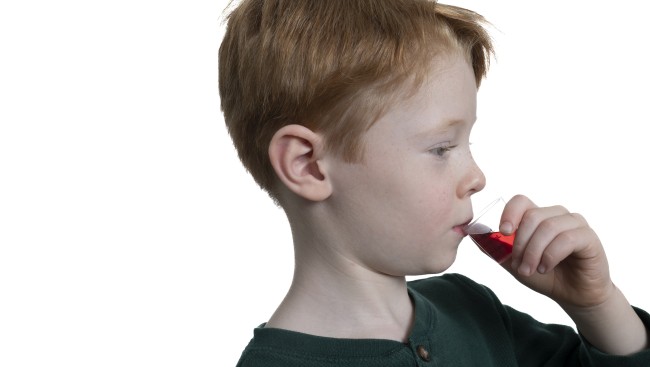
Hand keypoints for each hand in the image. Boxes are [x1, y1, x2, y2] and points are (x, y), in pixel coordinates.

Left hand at [499, 194, 613, 308]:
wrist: (573, 295)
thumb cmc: (545, 275)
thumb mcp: (515, 263)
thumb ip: (497, 249)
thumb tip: (474, 235)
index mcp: (538, 217)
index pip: (521, 201)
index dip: (510, 213)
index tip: (504, 232)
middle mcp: (556, 215)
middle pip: (532, 216)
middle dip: (520, 243)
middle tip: (518, 266)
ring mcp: (574, 224)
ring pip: (548, 227)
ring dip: (534, 252)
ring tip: (530, 270)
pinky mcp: (588, 237)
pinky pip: (567, 238)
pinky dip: (551, 255)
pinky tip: (545, 268)